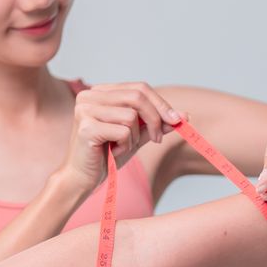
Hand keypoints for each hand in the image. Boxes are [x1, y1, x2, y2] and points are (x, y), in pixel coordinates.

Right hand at [58, 80, 183, 193]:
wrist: (83, 179)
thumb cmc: (107, 156)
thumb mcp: (137, 136)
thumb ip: (156, 123)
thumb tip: (183, 115)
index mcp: (100, 92)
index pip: (139, 88)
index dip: (161, 103)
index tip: (177, 120)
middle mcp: (89, 95)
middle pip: (138, 96)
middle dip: (155, 118)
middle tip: (157, 140)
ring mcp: (85, 109)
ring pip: (131, 115)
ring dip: (135, 137)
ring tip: (122, 148)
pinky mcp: (86, 126)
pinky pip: (123, 131)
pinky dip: (125, 145)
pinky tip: (113, 152)